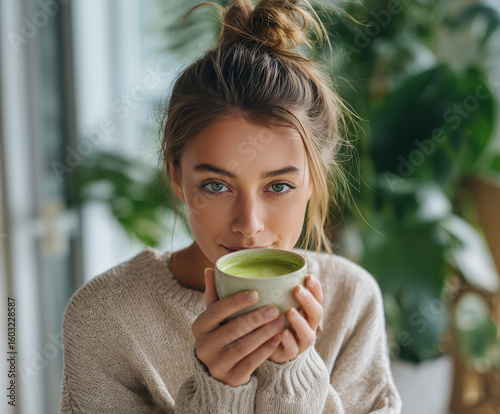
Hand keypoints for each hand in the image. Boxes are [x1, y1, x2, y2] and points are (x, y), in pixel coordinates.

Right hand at [192, 268, 286, 386]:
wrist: (218, 372)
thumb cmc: (220, 335)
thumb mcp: (214, 317)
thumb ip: (214, 295)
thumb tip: (211, 269)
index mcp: (199, 326)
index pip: (216, 311)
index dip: (235, 302)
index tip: (256, 293)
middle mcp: (204, 346)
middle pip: (231, 330)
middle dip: (254, 318)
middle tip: (274, 309)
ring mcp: (216, 365)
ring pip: (242, 347)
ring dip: (264, 333)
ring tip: (280, 322)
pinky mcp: (230, 378)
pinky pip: (250, 363)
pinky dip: (265, 351)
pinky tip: (278, 339)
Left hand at [269, 274, 323, 362]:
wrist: (268, 346)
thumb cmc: (274, 316)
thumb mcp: (277, 299)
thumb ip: (278, 284)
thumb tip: (271, 254)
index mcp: (308, 310)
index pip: (318, 297)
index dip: (316, 288)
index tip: (308, 276)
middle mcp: (308, 325)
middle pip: (317, 314)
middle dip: (309, 301)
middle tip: (298, 290)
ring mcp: (300, 341)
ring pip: (308, 334)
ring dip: (300, 322)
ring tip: (290, 311)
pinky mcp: (289, 354)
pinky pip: (292, 350)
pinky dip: (289, 341)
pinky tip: (282, 333)